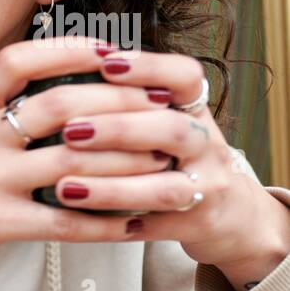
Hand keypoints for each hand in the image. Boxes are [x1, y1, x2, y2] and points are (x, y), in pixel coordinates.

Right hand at [0, 36, 172, 282]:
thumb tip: (63, 86)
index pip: (15, 62)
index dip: (67, 50)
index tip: (111, 52)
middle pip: (59, 107)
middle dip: (122, 106)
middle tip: (161, 109)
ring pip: (73, 162)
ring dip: (129, 164)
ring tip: (163, 164)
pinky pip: (63, 221)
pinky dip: (105, 222)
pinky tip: (133, 222)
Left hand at [56, 47, 289, 290]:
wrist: (229, 212)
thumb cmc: (177, 156)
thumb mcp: (164, 121)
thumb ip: (127, 100)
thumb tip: (61, 67)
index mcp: (194, 111)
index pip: (185, 77)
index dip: (149, 67)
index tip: (105, 63)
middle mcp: (206, 145)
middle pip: (172, 130)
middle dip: (119, 130)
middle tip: (70, 131)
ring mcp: (205, 187)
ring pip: (165, 187)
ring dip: (111, 187)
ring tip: (64, 187)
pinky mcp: (194, 224)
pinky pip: (153, 227)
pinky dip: (114, 224)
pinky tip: (77, 219)